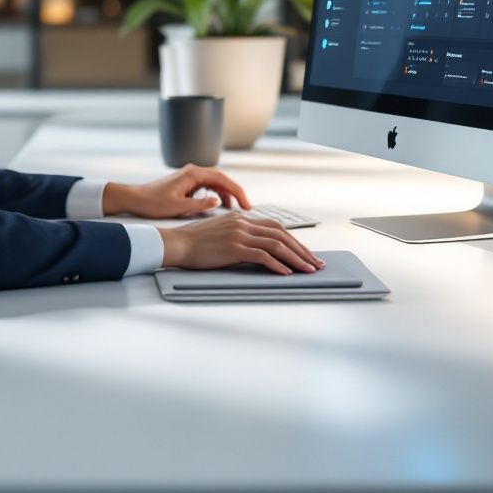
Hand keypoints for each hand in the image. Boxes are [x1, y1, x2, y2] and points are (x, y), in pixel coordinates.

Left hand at [104, 164, 251, 219]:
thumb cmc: (153, 203)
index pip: (223, 179)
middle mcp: (193, 171)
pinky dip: (216, 195)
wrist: (134, 199)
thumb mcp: (178, 207)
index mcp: (192, 174)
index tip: (247, 205)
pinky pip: (207, 186)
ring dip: (227, 194)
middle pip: (222, 179)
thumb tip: (218, 202)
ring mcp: (190, 176)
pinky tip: (220, 206)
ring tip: (235, 210)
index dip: (237, 192)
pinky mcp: (186, 183)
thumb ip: (199, 205)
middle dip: (235, 193)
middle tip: (246, 209)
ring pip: (215, 183)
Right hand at [158, 212, 325, 274]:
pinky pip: (263, 255)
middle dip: (301, 250)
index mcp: (241, 218)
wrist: (177, 243)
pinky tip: (286, 273)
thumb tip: (256, 249)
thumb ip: (238, 236)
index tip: (305, 253)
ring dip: (296, 258)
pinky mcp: (234, 248)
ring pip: (276, 244)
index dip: (294, 240)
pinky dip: (277, 264)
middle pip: (281, 234)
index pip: (275, 227)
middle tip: (315, 263)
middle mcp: (243, 223)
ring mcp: (239, 234)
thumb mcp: (220, 233)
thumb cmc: (195, 242)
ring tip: (308, 270)